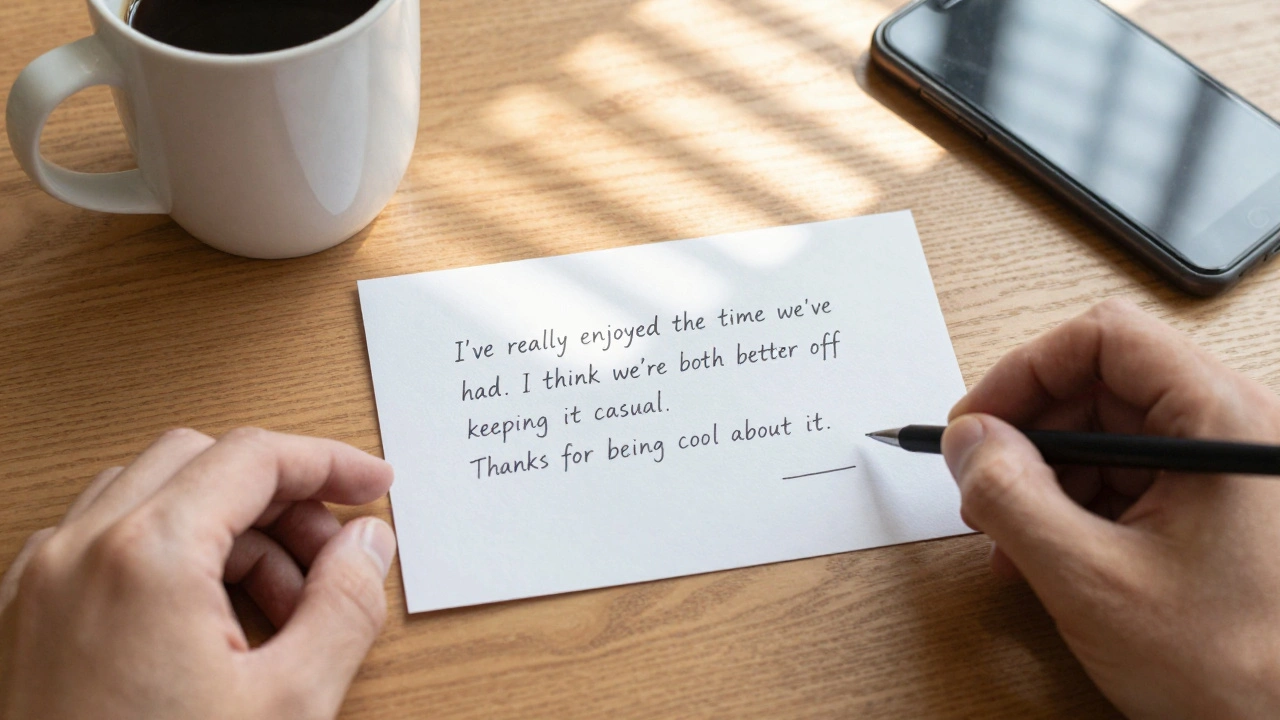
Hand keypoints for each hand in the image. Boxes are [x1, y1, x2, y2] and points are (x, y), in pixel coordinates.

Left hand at [0, 427, 396, 719]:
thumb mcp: (289, 705)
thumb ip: (344, 606)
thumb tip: (367, 545)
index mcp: (145, 553)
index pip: (254, 456)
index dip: (329, 462)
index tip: (373, 487)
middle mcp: (80, 549)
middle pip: (202, 461)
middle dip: (280, 495)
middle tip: (333, 554)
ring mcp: (42, 581)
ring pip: (153, 495)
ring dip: (229, 526)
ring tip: (282, 605)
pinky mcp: (27, 617)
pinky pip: (109, 542)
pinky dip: (174, 552)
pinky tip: (215, 621)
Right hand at [940, 299, 1279, 718]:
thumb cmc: (1234, 670)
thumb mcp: (1091, 580)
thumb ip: (1012, 498)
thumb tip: (966, 440)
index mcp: (1225, 423)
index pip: (1106, 338)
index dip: (1025, 372)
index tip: (975, 424)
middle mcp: (1236, 431)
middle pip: (1103, 382)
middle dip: (1029, 432)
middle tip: (979, 484)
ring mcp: (1229, 470)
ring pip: (1110, 431)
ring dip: (1046, 476)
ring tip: (1009, 537)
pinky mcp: (1219, 507)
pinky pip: (1131, 476)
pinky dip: (1077, 505)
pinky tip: (1046, 553)